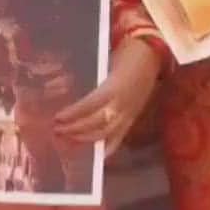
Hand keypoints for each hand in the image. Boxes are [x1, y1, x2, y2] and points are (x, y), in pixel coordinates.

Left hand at [52, 38, 160, 155]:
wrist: (151, 56)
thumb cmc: (126, 54)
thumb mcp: (106, 62)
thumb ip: (88, 76)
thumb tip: (58, 85)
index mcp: (115, 86)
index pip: (91, 104)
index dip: (74, 113)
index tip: (57, 118)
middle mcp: (123, 102)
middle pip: (97, 122)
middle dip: (75, 129)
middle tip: (57, 130)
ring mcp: (129, 112)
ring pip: (106, 132)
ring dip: (85, 138)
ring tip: (68, 139)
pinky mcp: (133, 117)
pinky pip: (120, 136)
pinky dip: (108, 148)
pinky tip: (96, 155)